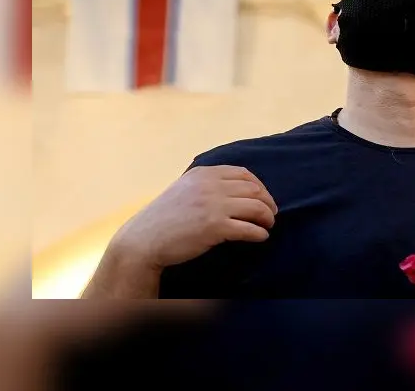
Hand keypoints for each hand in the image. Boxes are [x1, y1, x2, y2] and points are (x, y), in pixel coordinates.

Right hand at [114, 165, 277, 270]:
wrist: (144, 240)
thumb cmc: (163, 218)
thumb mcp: (184, 190)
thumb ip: (206, 185)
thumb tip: (236, 190)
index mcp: (203, 173)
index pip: (243, 174)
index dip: (259, 186)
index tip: (263, 197)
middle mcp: (210, 185)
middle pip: (253, 189)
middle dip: (267, 202)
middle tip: (270, 214)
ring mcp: (213, 205)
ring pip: (256, 207)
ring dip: (267, 217)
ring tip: (268, 225)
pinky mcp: (215, 227)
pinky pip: (249, 228)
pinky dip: (259, 233)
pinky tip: (261, 237)